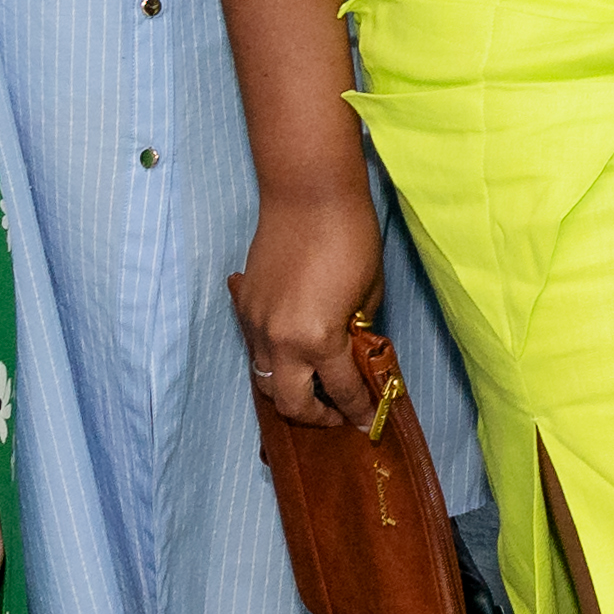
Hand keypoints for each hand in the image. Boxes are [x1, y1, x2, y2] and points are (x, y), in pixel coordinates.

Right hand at [233, 175, 393, 433]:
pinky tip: (289, 350)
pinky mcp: (244, 305)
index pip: (341, 390)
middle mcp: (279, 340)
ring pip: (264, 379)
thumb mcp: (369, 292)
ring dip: (288, 390)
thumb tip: (355, 355)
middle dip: (315, 415)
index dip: (358, 410)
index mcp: (318, 339)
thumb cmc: (350, 236)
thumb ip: (360, 332)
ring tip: (312, 387)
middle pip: (290, 403)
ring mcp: (254, 323)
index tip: (366, 421)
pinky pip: (253, 346)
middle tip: (336, 413)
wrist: (308, 192)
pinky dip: (271, 357)